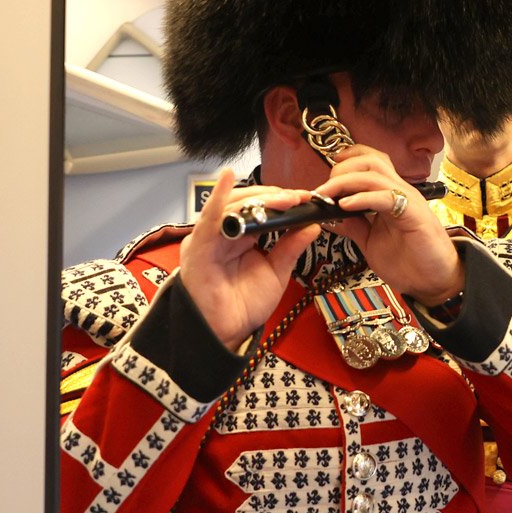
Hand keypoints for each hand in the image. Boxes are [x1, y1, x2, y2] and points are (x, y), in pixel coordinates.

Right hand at [178, 170, 321, 348]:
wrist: (225, 333)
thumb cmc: (243, 305)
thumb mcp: (276, 272)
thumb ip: (290, 248)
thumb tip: (312, 226)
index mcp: (240, 236)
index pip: (261, 208)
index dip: (283, 200)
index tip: (307, 198)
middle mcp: (223, 232)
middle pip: (248, 203)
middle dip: (274, 197)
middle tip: (299, 197)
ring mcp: (209, 237)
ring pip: (234, 206)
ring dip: (259, 199)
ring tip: (284, 197)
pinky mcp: (199, 247)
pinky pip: (208, 219)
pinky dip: (218, 198)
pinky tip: (227, 179)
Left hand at [312, 146, 464, 304]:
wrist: (435, 282)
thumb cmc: (410, 262)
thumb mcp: (370, 241)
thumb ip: (353, 226)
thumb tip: (330, 216)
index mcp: (390, 195)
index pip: (370, 161)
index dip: (347, 159)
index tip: (326, 173)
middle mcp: (399, 192)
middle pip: (370, 160)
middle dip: (340, 170)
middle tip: (322, 191)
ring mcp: (407, 200)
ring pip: (375, 173)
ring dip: (345, 181)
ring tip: (327, 196)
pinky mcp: (413, 214)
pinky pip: (385, 196)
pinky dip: (362, 198)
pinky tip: (346, 206)